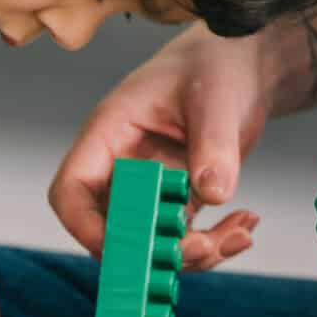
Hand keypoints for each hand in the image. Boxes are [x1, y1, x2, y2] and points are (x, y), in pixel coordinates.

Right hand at [50, 23, 266, 270]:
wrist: (243, 62)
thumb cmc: (216, 63)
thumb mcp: (216, 97)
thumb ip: (213, 144)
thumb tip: (213, 193)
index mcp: (108, 134)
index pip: (71, 190)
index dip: (85, 227)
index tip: (129, 247)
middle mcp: (120, 168)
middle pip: (112, 230)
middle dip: (154, 252)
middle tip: (204, 248)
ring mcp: (148, 189)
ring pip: (152, 244)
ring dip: (195, 254)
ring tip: (240, 234)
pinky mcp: (176, 201)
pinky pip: (183, 239)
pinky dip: (216, 243)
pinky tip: (245, 224)